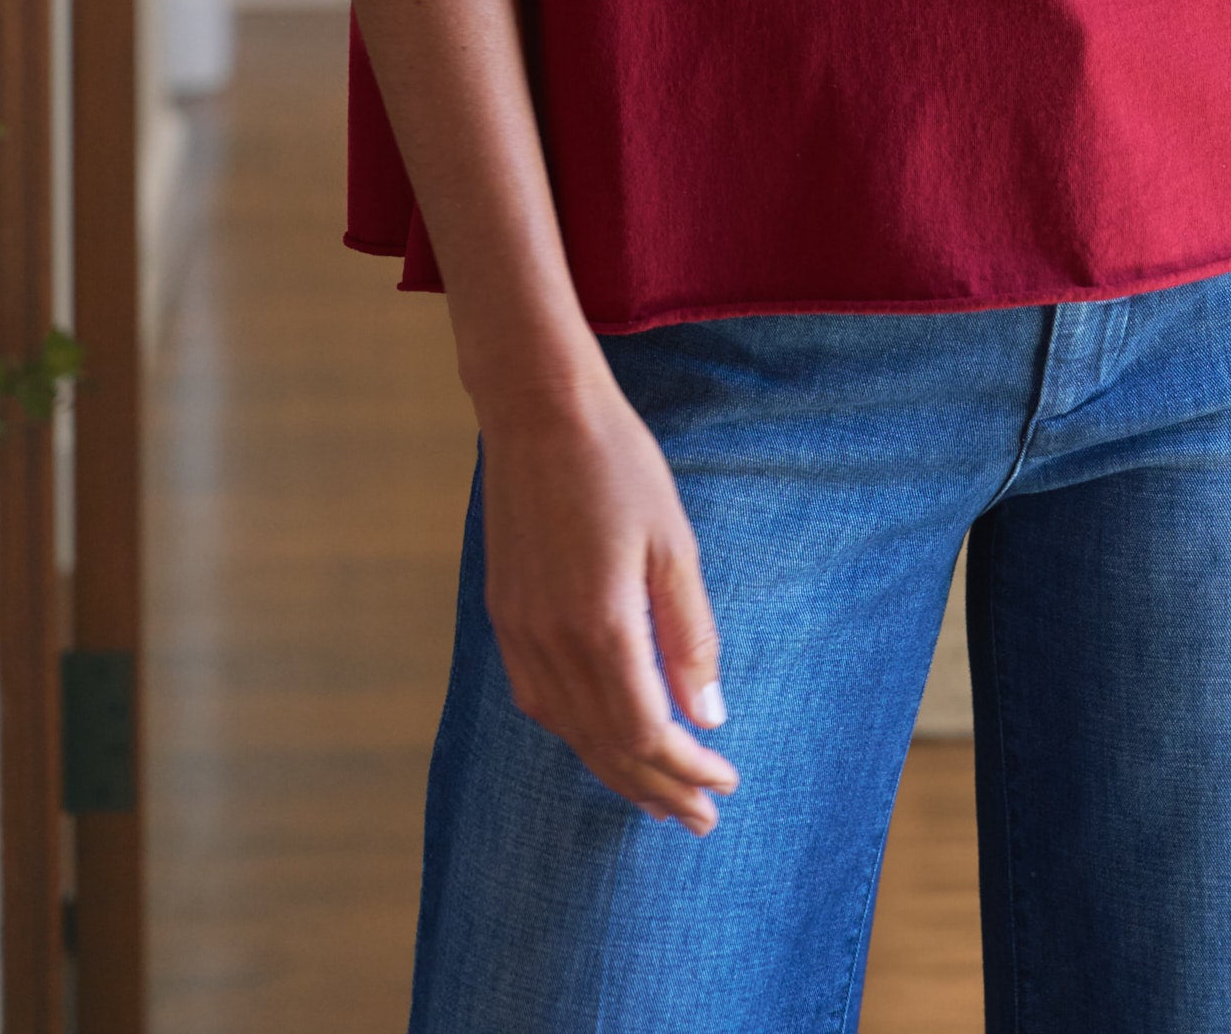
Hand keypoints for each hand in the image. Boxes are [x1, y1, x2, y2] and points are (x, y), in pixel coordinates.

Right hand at [477, 368, 740, 831]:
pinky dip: (577, 733)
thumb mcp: (674, 545)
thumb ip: (689, 636)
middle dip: (658, 790)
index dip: (687, 770)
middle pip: (607, 747)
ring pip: (569, 732)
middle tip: (701, 818)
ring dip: (616, 770)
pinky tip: (601, 737)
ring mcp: (520, 633)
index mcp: (601, 629)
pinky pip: (539, 701)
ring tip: (657, 797)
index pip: (647, 734)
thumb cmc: (618, 465)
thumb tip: (710, 716)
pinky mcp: (504, 615)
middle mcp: (551, 644)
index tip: (725, 784)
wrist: (537, 411)